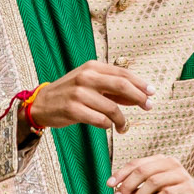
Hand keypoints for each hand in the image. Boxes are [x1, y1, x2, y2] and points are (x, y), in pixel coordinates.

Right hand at [25, 61, 151, 133]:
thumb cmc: (70, 94)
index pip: (123, 73)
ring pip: (112, 108)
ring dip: (122, 120)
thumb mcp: (90, 84)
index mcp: (92, 67)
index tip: (152, 93)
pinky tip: (107, 126)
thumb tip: (140, 96)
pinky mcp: (73, 110)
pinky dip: (108, 125)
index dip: (140, 84)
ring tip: (123, 127)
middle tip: (148, 107)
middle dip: (139, 97)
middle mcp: (86, 77)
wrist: (41, 104)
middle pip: (122, 85)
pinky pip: (100, 120)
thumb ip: (112, 88)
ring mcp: (79, 93)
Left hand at [109, 156, 193, 193]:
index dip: (121, 173)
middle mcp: (171, 164)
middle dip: (127, 186)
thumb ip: (136, 193)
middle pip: (143, 171)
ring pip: (154, 182)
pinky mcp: (189, 188)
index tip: (110, 185)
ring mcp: (182, 175)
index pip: (137, 164)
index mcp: (161, 161)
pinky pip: (167, 192)